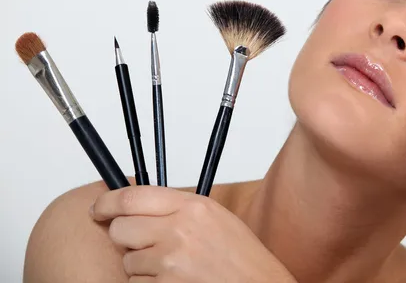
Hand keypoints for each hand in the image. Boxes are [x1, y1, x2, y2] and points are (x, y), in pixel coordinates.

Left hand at [90, 186, 296, 282]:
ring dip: (141, 265)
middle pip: (120, 229)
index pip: (131, 197)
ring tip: (172, 265)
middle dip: (125, 237)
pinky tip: (174, 279)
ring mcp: (170, 262)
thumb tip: (138, 207)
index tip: (98, 208)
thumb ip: (176, 208)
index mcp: (191, 207)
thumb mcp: (213, 216)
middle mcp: (177, 231)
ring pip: (128, 261)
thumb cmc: (240, 255)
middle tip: (143, 242)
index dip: (106, 202)